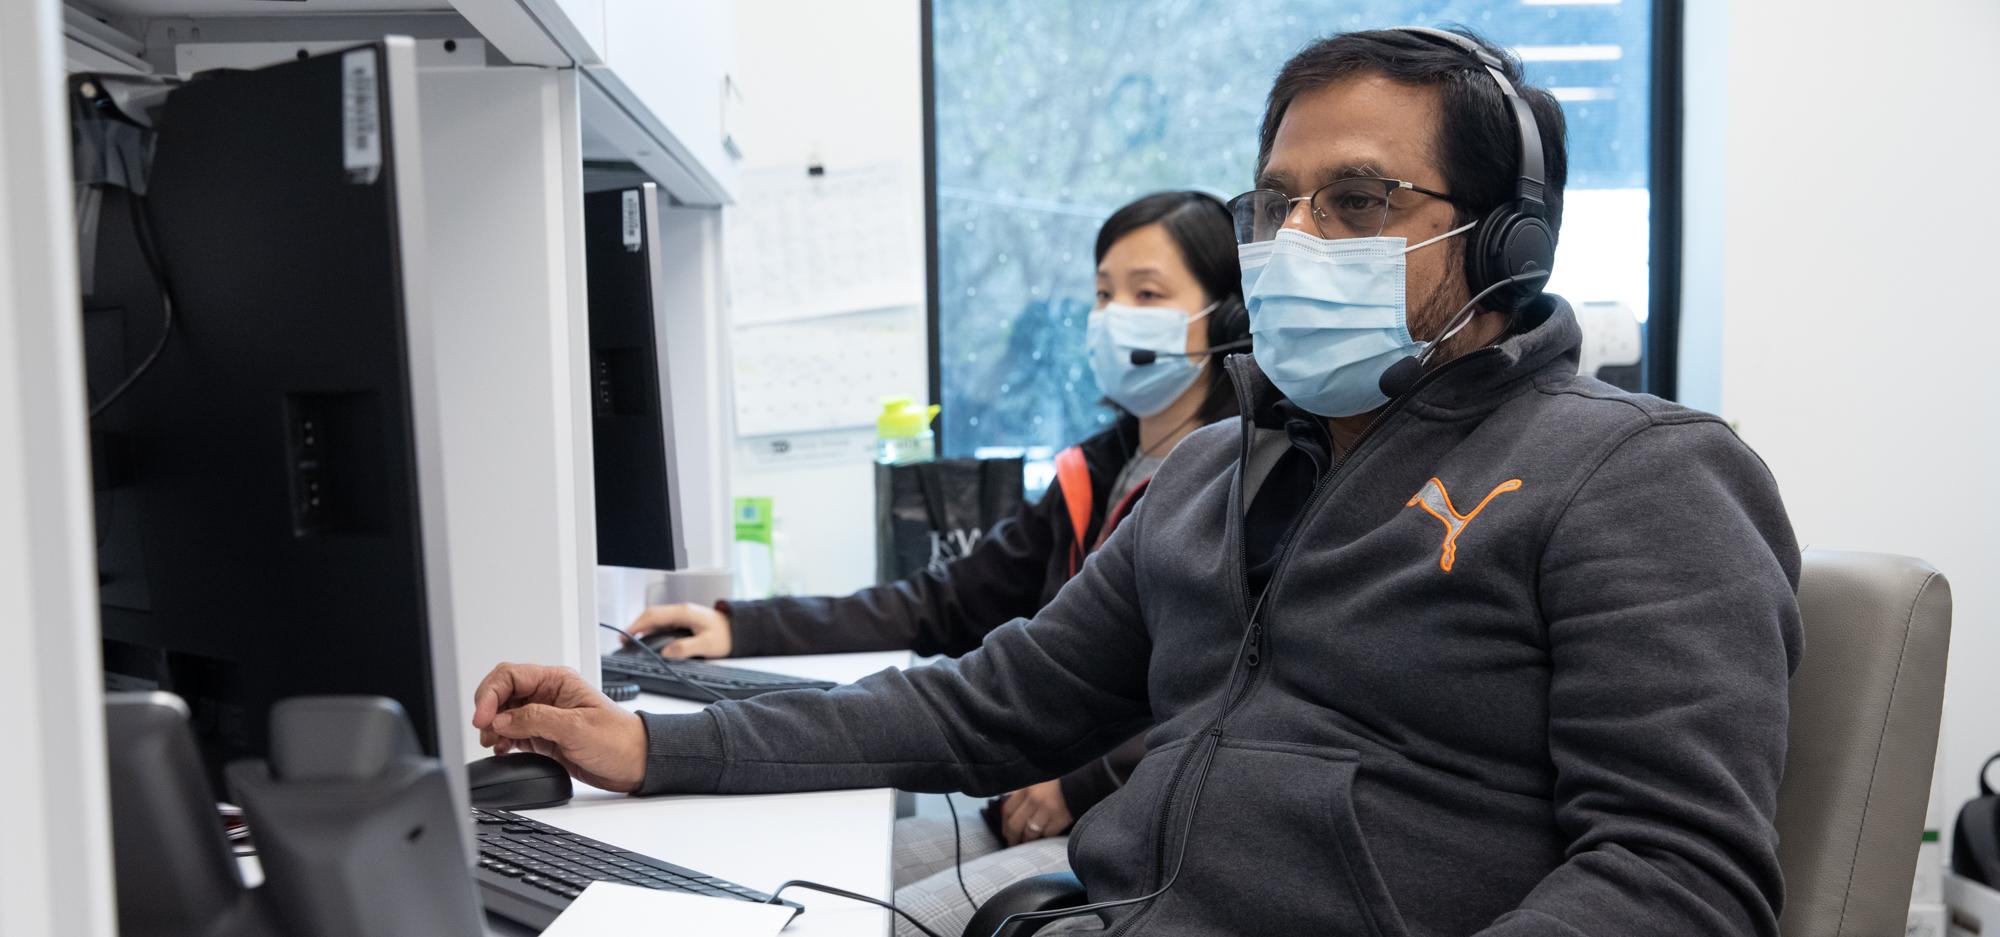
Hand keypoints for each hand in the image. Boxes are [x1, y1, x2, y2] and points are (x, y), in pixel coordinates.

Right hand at [471, 662, 647, 792]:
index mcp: (557, 681)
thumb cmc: (619, 739)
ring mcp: (544, 716)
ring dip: (492, 727)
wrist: (636, 764)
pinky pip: (512, 733)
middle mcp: (547, 695)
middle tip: (485, 732)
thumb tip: (502, 719)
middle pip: (502, 693)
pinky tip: (502, 749)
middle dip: (488, 710)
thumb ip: (536, 720)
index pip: (510, 675)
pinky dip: (502, 740)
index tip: (483, 717)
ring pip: (504, 714)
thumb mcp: (577, 727)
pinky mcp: (543, 736)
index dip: (490, 693)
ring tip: (494, 743)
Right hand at [629, 603, 732, 658]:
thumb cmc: (726, 635)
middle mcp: (681, 611)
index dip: (638, 625)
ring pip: (656, 619)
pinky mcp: (683, 621)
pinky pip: (662, 623)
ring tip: (630, 641)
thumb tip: (666, 652)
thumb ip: (687, 648)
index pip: (654, 616)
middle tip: (622, 640)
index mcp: (684, 612)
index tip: (626, 635)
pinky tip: (646, 639)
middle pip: (651, 615)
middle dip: (635, 625)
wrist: (739, 630)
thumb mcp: (707, 644)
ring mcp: (681, 615)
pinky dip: (651, 630)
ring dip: (642, 628)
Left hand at [999, 779, 1072, 844]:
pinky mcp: (1061, 818)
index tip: (1006, 832)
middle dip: (1012, 838)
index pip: (1007, 810)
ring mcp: (1047, 809)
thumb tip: (1010, 813)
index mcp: (1026, 787)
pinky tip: (1043, 839)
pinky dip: (1044, 838)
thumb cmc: (1059, 782)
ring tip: (1027, 845)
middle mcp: (1034, 798)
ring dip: (1027, 842)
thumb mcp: (1037, 781)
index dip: (1004, 825)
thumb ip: (1024, 794)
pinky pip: (1047, 835)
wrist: (1084, 781)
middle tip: (1013, 844)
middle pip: (1015, 825)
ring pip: (1030, 833)